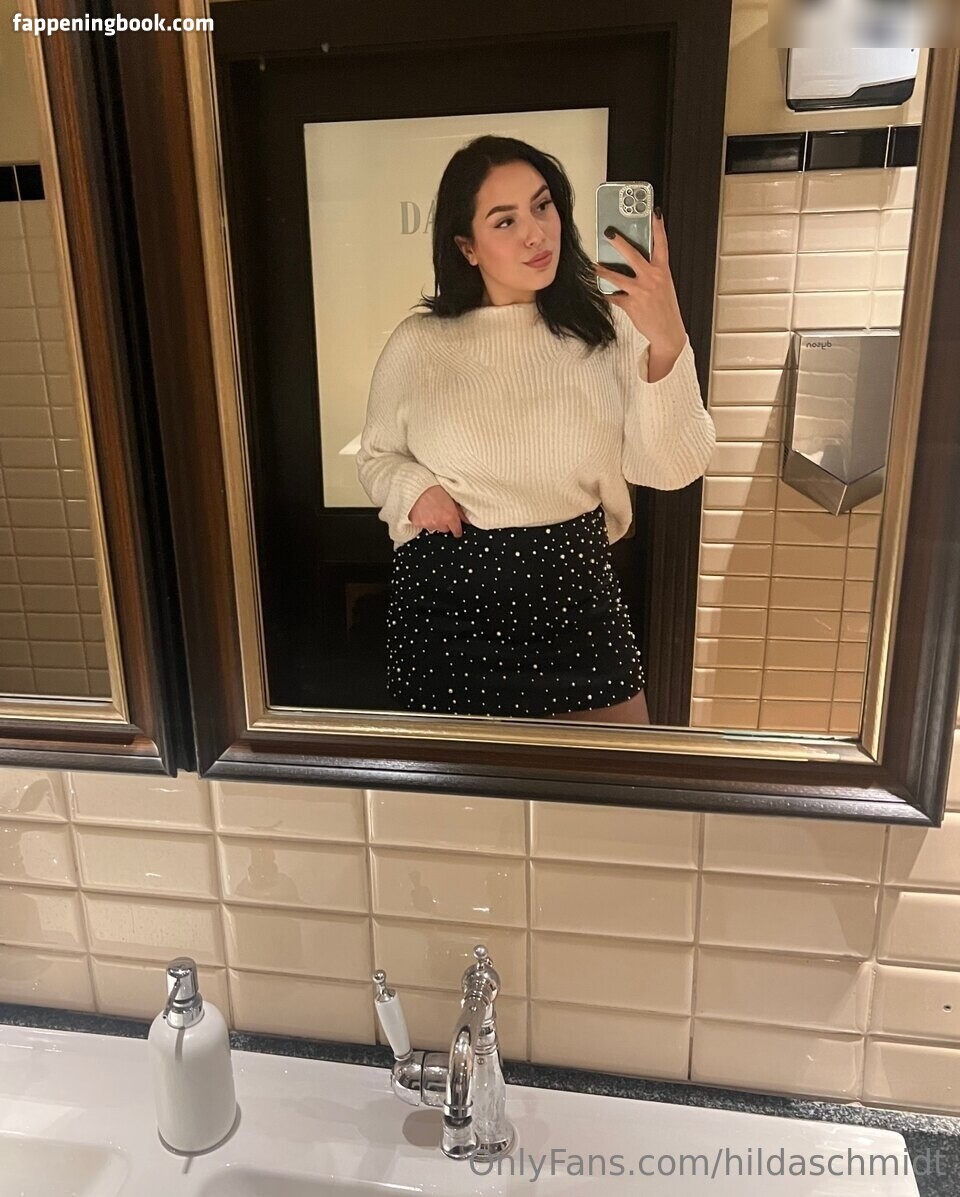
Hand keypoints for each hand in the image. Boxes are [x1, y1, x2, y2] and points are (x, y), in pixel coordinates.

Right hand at [408, 485, 470, 536]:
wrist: (416, 485)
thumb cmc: (434, 487)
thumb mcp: (451, 496)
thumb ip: (460, 511)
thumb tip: (466, 519)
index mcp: (450, 517)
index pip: (457, 531)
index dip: (457, 529)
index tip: (456, 528)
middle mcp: (439, 522)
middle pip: (445, 529)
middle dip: (444, 523)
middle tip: (440, 511)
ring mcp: (428, 524)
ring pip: (434, 528)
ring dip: (434, 521)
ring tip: (430, 509)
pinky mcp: (417, 523)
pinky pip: (423, 525)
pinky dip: (423, 520)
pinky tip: (423, 510)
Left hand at [593, 210, 687, 358]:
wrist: (667, 332)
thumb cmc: (664, 307)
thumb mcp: (664, 285)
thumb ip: (652, 271)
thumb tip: (634, 261)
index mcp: (663, 271)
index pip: (662, 244)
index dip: (658, 227)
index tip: (654, 212)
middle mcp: (652, 278)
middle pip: (633, 255)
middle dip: (620, 243)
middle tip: (609, 232)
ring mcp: (640, 291)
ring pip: (617, 277)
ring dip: (602, 270)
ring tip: (593, 265)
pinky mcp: (630, 304)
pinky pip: (613, 296)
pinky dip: (606, 293)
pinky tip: (600, 290)